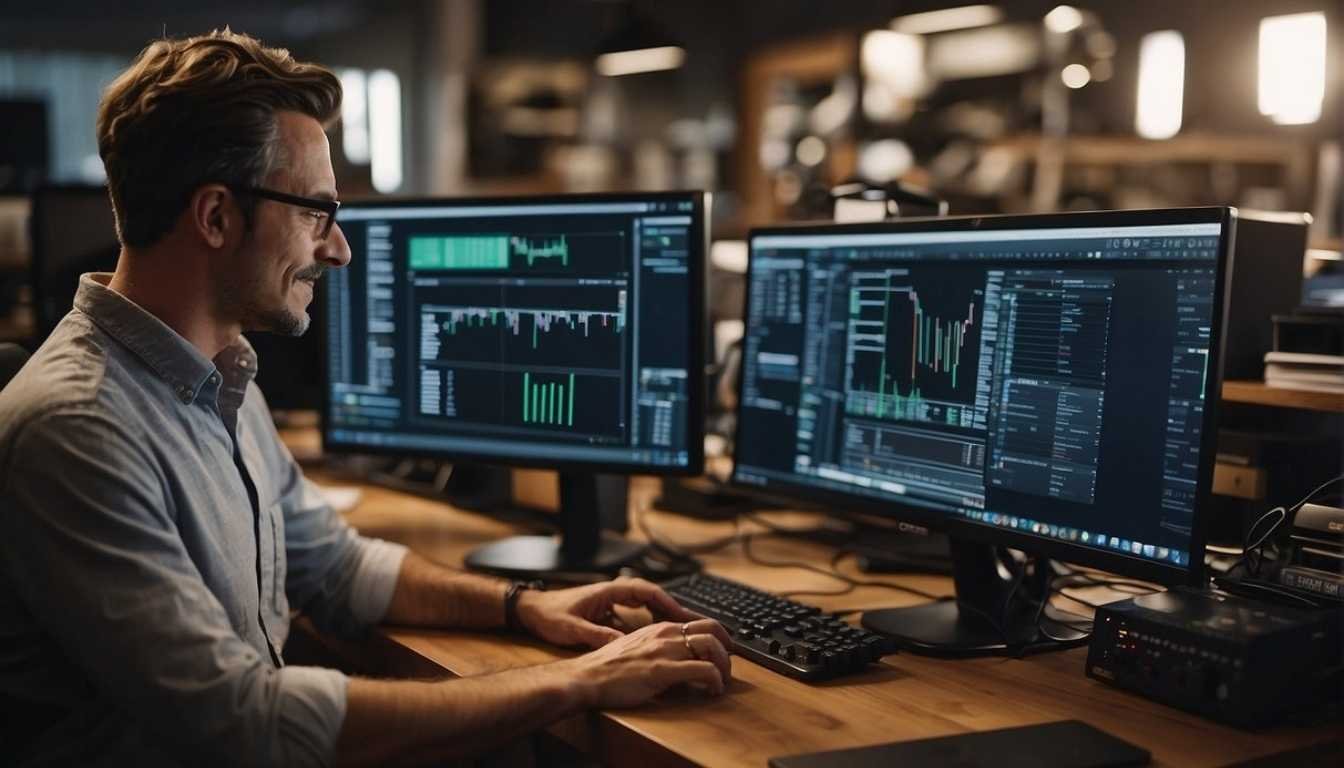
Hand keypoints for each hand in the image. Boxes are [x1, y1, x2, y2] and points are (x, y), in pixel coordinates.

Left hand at [515, 577, 702, 648]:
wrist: (530, 610)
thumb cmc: (547, 615)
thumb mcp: (571, 628)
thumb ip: (595, 635)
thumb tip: (621, 644)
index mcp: (607, 591)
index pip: (646, 591)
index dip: (667, 603)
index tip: (683, 616)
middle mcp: (613, 592)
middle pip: (652, 596)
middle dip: (674, 609)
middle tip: (695, 624)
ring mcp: (612, 600)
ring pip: (647, 603)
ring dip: (665, 614)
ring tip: (686, 629)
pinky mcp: (609, 610)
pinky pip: (638, 612)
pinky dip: (652, 620)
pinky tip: (661, 633)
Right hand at [559, 619, 732, 708]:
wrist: (587, 677)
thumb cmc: (606, 668)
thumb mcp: (636, 648)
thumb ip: (657, 648)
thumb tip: (676, 660)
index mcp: (659, 629)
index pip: (700, 622)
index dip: (718, 636)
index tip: (723, 650)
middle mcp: (665, 634)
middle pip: (713, 628)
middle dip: (729, 646)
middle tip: (729, 664)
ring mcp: (665, 651)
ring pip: (713, 646)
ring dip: (725, 664)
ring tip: (723, 680)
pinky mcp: (664, 670)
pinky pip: (704, 670)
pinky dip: (716, 680)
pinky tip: (713, 690)